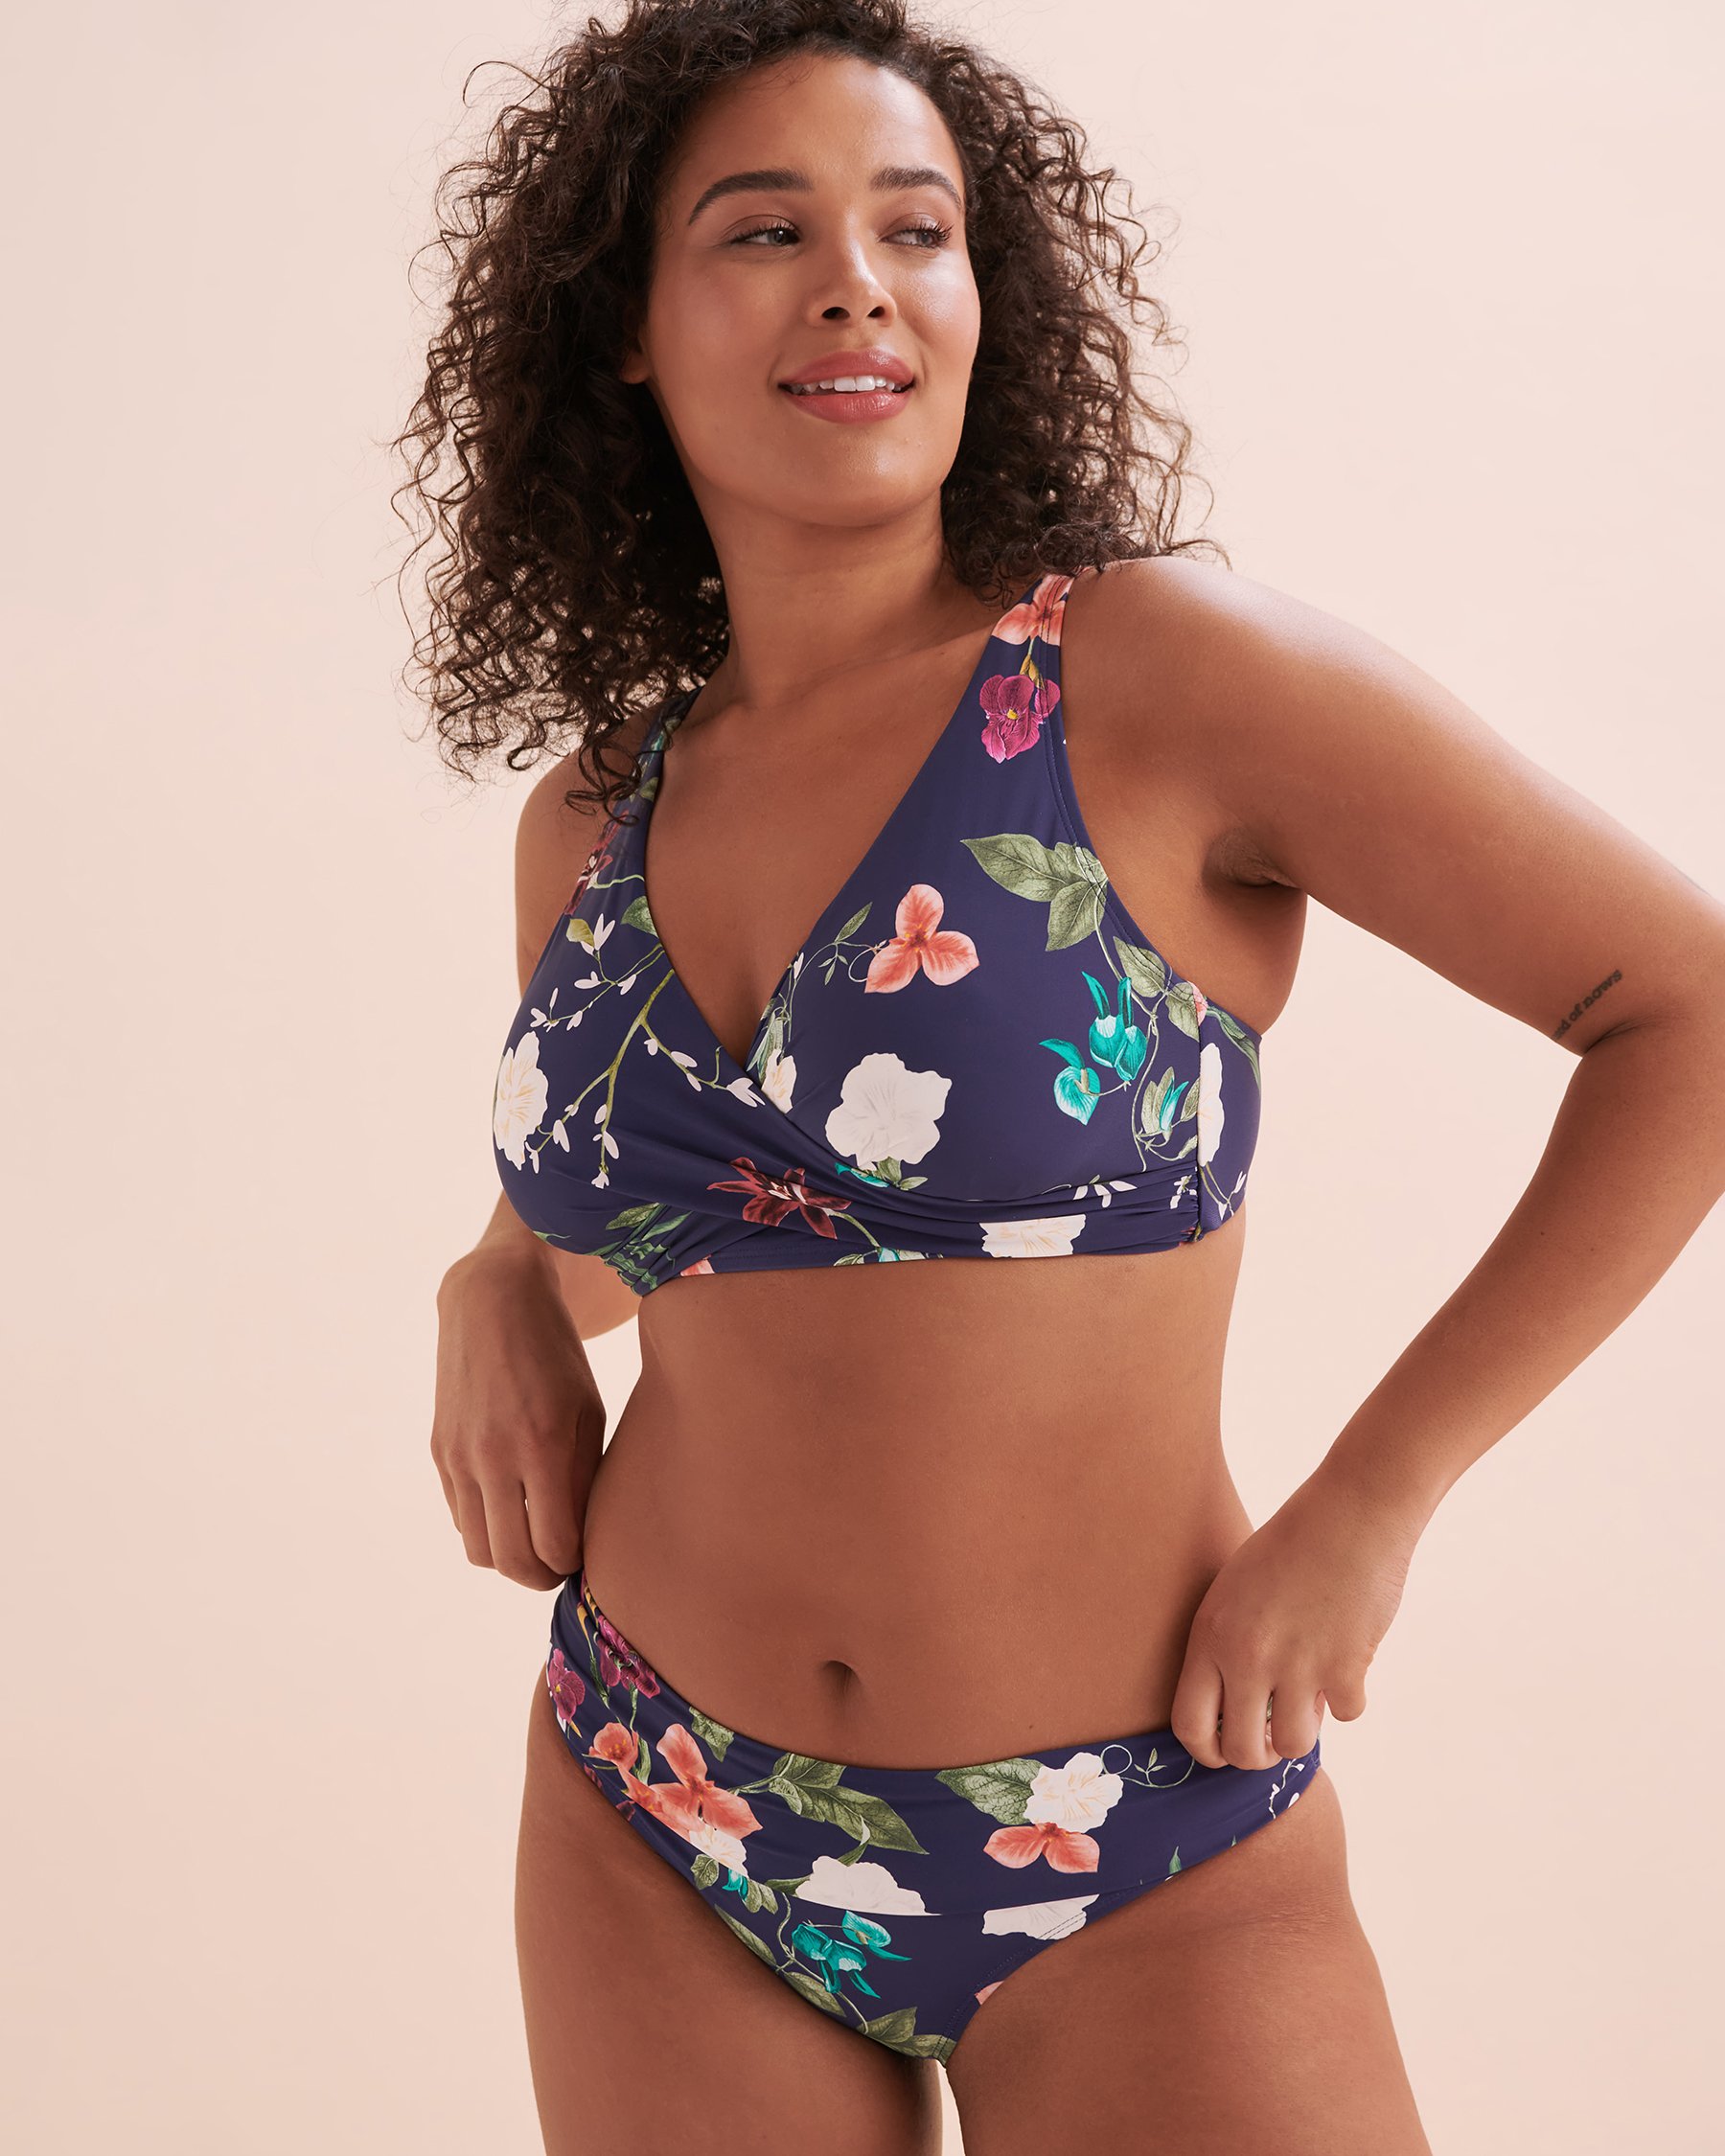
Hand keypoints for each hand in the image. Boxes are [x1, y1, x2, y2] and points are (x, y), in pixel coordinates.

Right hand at [430, 1249, 605, 1588]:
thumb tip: (583, 1541)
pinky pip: (461, 1517)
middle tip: (563, 1564)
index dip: (574, 1563)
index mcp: (543, 1444)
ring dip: (509, 1559)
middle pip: (511, 1562)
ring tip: (537, 1543)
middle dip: (542, 1576)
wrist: (493, 1302)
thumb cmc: (557, 1358)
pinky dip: (487, 1527)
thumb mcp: (589, 1411)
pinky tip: (512, 1506)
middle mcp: (494, 1456)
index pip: (554, 1545)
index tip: (589, 1555)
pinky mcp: (439, 1452)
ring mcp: (459, 1456)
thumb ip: (585, 1478)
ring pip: (478, 1550)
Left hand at [1169, 1468, 1418, 1769]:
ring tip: (1308, 1700)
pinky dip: (1349, 1698)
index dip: (1207, 1752)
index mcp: (1210, 1635)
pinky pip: (1345, 1715)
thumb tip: (1235, 1711)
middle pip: (1242, 1751)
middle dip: (1259, 1755)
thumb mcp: (1234, 1591)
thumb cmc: (1289, 1546)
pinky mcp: (1345, 1666)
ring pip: (1293, 1745)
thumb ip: (1226, 1647)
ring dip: (1303, 1731)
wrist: (1349, 1513)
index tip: (1225, 1751)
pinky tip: (1346, 1662)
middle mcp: (1247, 1656)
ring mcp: (1296, 1664)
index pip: (1189, 1726)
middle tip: (1273, 1737)